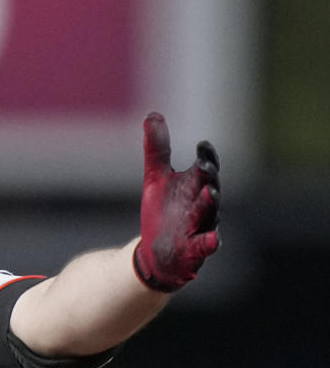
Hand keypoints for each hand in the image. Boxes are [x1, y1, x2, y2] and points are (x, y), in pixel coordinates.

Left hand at [133, 112, 219, 291]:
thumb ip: (157, 149)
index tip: (202, 146)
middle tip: (204, 167)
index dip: (207, 156)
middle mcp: (203, 203)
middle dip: (209, 176)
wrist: (156, 253)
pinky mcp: (197, 250)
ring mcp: (202, 226)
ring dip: (210, 203)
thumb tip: (152, 114)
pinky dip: (211, 242)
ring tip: (209, 192)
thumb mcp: (155, 178)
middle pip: (211, 185)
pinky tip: (213, 239)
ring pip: (210, 213)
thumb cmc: (162, 212)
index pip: (206, 166)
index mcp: (195, 184)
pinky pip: (207, 245)